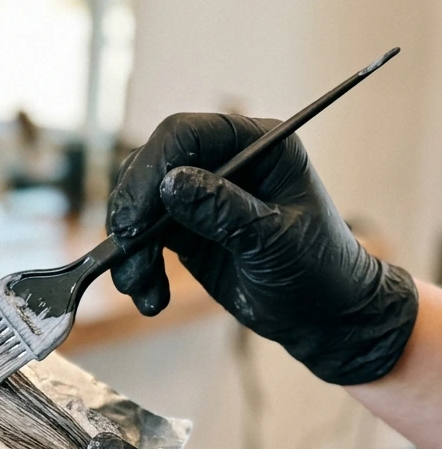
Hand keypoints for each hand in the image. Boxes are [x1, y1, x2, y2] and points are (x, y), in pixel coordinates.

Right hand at [108, 112, 416, 384]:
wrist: (322, 314)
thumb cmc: (316, 269)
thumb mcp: (275, 241)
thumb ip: (224, 211)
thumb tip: (171, 184)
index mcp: (256, 145)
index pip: (186, 134)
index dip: (153, 166)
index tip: (137, 215)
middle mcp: (222, 162)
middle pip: (150, 166)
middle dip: (132, 211)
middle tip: (126, 249)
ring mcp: (199, 195)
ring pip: (138, 204)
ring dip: (129, 248)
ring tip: (140, 287)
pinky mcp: (183, 229)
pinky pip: (141, 240)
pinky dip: (137, 268)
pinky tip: (151, 297)